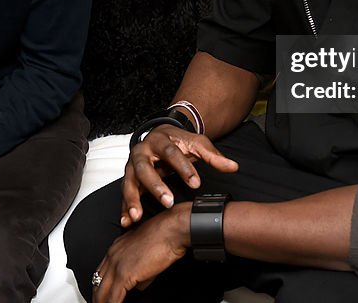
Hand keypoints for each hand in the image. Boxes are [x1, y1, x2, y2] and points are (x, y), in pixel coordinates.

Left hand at [93, 203, 190, 302]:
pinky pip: (114, 297)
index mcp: (116, 248)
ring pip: (103, 292)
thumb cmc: (163, 237)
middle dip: (98, 297)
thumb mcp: (145, 253)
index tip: (101, 296)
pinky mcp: (125, 274)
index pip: (100, 273)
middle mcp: (113, 255)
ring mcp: (117, 265)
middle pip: (97, 283)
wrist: (170, 231)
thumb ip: (138, 271)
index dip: (100, 287)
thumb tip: (138, 286)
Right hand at [122, 126, 236, 227]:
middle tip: (168, 202)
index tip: (196, 183)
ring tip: (137, 215)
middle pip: (145, 168)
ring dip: (132, 199)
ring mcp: (132, 166)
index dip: (183, 168)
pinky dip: (124, 208)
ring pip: (130, 181)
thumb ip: (213, 156)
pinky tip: (126, 221)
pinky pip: (124, 194)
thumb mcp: (197, 144)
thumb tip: (233, 166)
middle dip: (155, 185)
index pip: (171, 153)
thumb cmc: (179, 142)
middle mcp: (142, 152)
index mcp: (160, 140)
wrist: (160, 135)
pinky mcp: (129, 178)